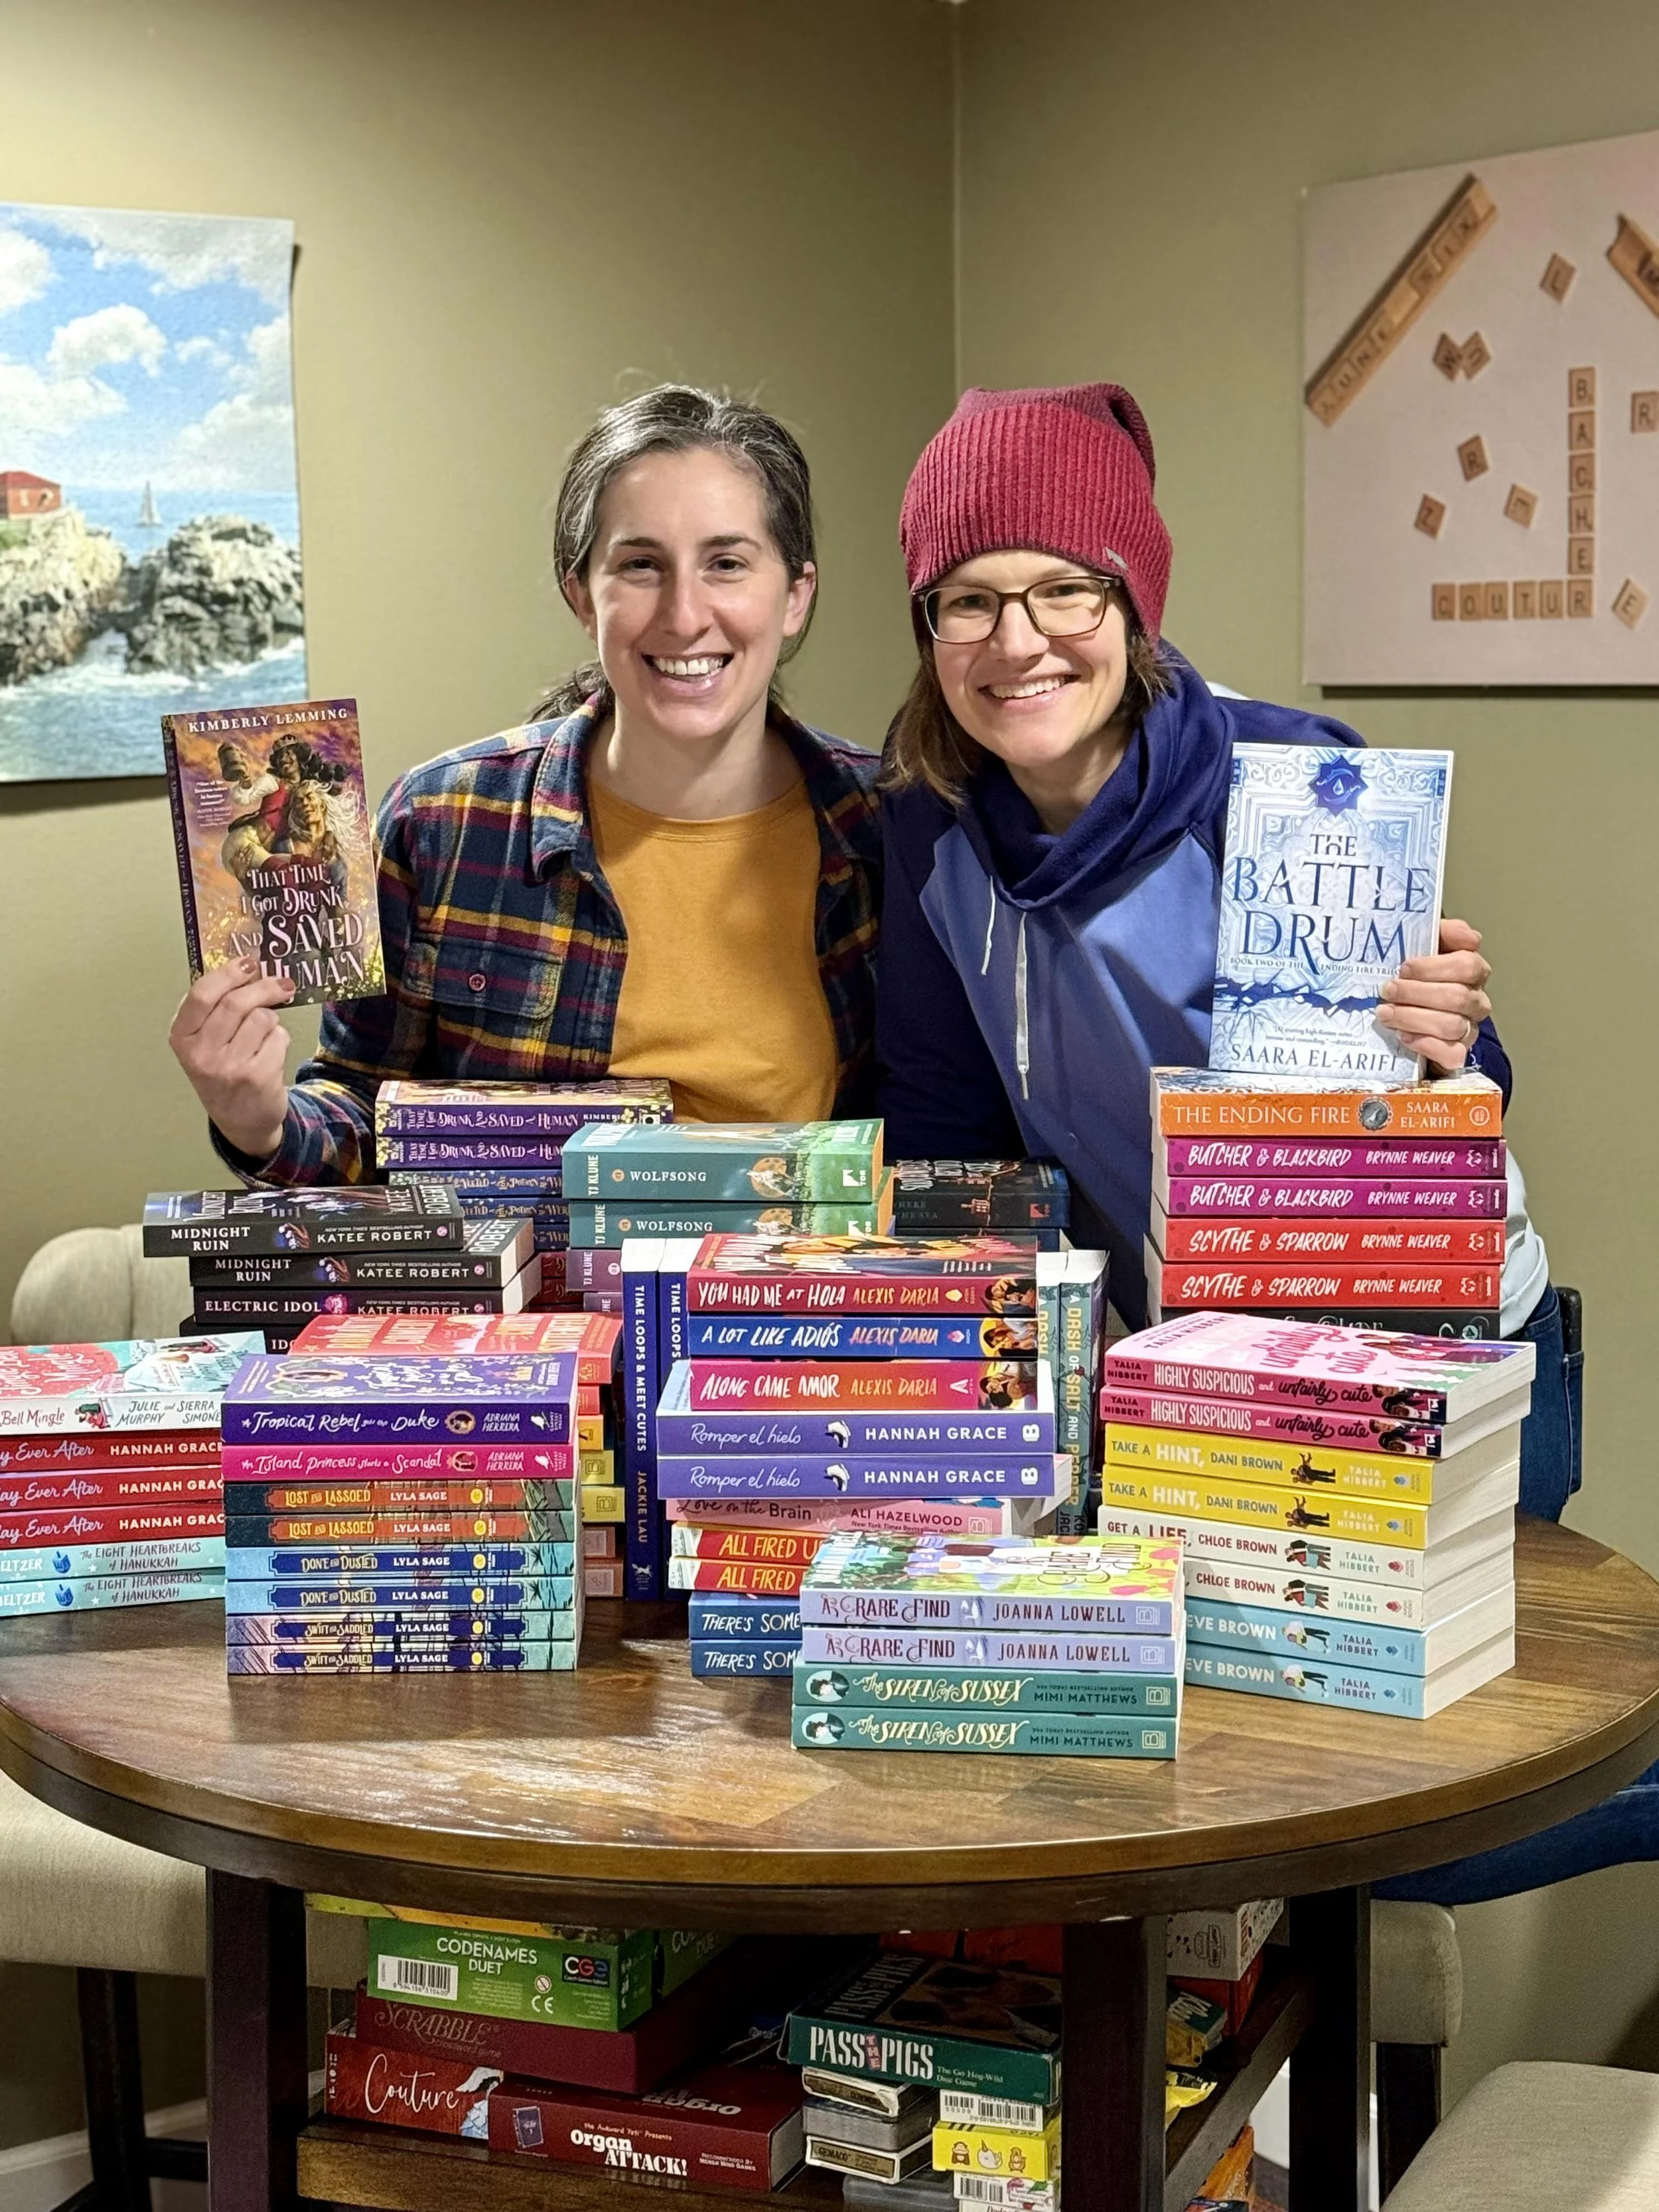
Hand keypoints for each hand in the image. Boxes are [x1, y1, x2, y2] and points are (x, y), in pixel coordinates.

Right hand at [169, 958, 295, 1160]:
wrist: (240, 1120)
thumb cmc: (222, 1071)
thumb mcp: (204, 1042)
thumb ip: (214, 1008)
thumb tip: (245, 967)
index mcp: (182, 1038)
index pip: (201, 995)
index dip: (228, 974)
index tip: (248, 963)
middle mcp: (201, 1054)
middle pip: (236, 1002)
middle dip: (263, 987)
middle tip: (281, 983)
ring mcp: (229, 1067)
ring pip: (262, 1018)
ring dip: (271, 1019)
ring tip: (265, 1033)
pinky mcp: (257, 1077)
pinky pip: (279, 1038)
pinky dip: (280, 1038)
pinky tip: (270, 1052)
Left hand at [1379, 918, 1491, 1073]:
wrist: (1409, 1012)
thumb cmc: (1416, 976)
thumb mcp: (1424, 946)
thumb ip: (1444, 933)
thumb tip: (1467, 936)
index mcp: (1473, 971)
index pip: (1467, 965)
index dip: (1434, 967)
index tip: (1404, 967)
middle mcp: (1476, 1000)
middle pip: (1457, 997)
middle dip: (1416, 993)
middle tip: (1387, 990)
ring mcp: (1469, 1029)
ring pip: (1452, 1025)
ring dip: (1413, 1018)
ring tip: (1385, 1012)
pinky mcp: (1456, 1053)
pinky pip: (1452, 1054)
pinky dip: (1426, 1045)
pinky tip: (1403, 1036)